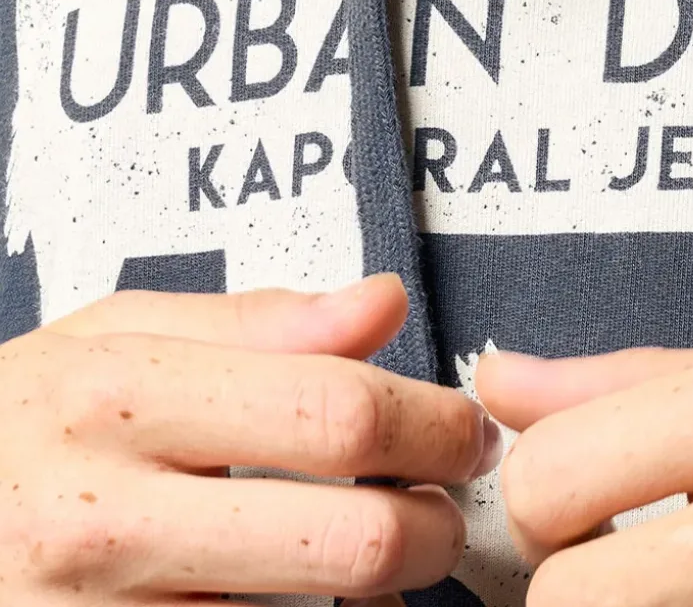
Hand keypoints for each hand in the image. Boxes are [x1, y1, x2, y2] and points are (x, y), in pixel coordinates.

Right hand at [0, 275, 499, 603]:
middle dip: (434, 526)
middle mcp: (105, 523)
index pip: (336, 412)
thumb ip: (259, 319)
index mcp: (121, 402)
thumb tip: (383, 300)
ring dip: (381, 596)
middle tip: (443, 503)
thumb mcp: (113, 335)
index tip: (464, 429)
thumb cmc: (16, 424)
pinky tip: (314, 604)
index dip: (433, 423)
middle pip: (351, 540)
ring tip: (379, 551)